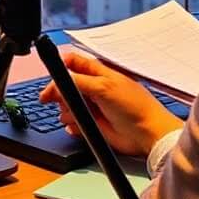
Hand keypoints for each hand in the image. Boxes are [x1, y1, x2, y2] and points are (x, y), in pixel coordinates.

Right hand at [39, 50, 183, 158]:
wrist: (147, 134)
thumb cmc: (134, 107)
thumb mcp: (103, 87)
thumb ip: (78, 81)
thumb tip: (58, 81)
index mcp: (98, 72)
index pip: (72, 64)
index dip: (59, 70)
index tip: (50, 82)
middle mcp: (94, 88)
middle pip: (66, 86)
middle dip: (60, 95)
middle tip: (63, 102)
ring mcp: (93, 107)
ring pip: (67, 106)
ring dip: (66, 112)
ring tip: (75, 117)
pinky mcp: (93, 125)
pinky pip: (74, 124)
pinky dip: (73, 126)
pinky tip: (79, 128)